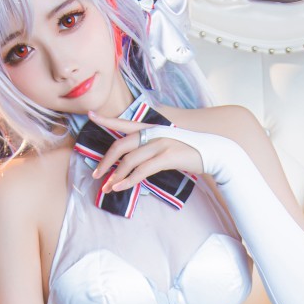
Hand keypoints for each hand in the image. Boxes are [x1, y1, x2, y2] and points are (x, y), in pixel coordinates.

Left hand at [87, 112, 203, 191]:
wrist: (212, 152)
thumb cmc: (188, 150)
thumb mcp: (167, 143)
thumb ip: (150, 147)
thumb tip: (133, 160)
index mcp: (151, 127)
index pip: (124, 122)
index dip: (106, 119)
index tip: (90, 115)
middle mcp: (153, 132)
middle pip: (121, 144)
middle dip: (106, 161)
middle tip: (96, 174)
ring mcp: (160, 143)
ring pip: (129, 160)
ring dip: (116, 176)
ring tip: (108, 187)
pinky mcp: (167, 156)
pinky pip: (142, 170)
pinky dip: (129, 180)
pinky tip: (121, 187)